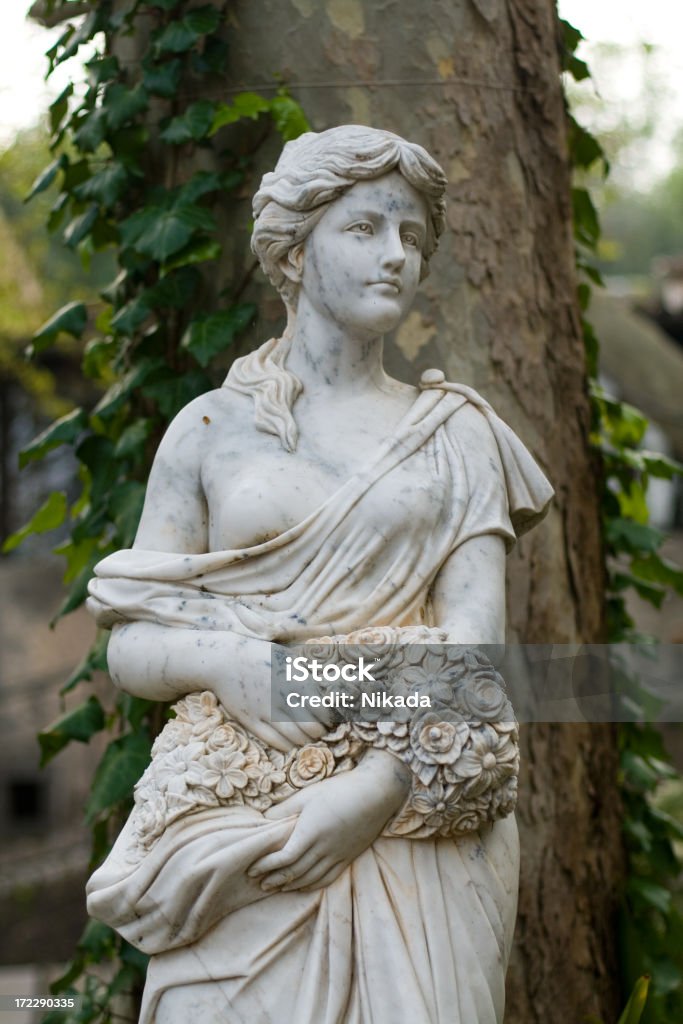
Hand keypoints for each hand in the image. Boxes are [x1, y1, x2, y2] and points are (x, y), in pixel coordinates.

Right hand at [214, 644, 334, 753]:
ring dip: (305, 740)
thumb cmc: (259, 655)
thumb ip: (306, 672)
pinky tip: (291, 743)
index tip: (332, 718)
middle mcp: (283, 698)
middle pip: (312, 728)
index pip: (323, 709)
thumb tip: (327, 682)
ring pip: (295, 738)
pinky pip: (274, 741)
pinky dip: (287, 745)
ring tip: (308, 737)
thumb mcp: (287, 657)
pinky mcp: (251, 721)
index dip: (331, 718)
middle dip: (321, 732)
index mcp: (295, 681)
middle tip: (322, 730)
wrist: (224, 660)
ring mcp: (266, 712)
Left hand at [246, 750, 410, 891]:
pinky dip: (312, 885)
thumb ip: (284, 810)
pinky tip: (303, 886)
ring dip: (291, 886)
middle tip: (258, 883)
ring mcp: (339, 855)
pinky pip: (328, 878)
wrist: (377, 792)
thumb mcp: (308, 794)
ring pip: (311, 879)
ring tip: (276, 887)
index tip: (252, 868)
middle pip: (295, 872)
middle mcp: (324, 849)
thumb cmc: (340, 789)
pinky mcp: (349, 857)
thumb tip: (263, 820)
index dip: (266, 866)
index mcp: (311, 832)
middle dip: (274, 879)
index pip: (284, 858)